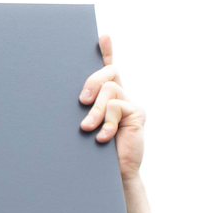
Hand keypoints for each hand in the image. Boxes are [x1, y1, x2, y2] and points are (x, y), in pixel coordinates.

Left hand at [78, 35, 145, 181]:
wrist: (115, 176)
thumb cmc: (95, 152)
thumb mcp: (88, 127)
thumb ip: (85, 111)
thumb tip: (75, 100)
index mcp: (107, 97)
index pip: (108, 69)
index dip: (106, 51)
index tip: (102, 36)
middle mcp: (121, 97)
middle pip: (109, 73)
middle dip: (92, 82)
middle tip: (81, 100)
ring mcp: (130, 105)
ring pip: (110, 91)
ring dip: (95, 110)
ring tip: (86, 128)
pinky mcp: (137, 114)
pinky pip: (117, 108)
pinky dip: (106, 123)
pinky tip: (102, 138)